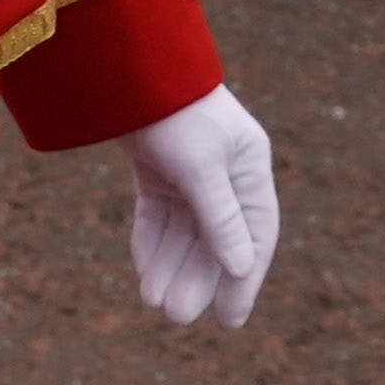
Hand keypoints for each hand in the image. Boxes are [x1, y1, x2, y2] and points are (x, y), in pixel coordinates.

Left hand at [114, 83, 278, 326]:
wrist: (129, 65)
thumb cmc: (175, 111)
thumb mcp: (201, 167)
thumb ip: (220, 218)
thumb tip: (241, 268)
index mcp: (251, 166)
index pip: (255, 235)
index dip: (244, 279)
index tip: (230, 319)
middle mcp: (225, 171)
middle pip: (214, 239)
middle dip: (195, 278)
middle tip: (175, 316)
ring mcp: (191, 170)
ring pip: (184, 232)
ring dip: (171, 265)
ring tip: (152, 301)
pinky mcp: (159, 168)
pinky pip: (159, 217)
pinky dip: (153, 243)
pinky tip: (144, 271)